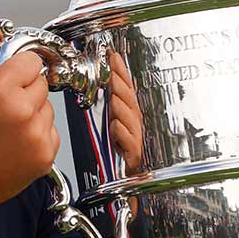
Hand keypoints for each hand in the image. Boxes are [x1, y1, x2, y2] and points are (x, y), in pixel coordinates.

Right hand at [0, 4, 58, 219]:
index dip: (14, 70)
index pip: (31, 60)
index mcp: (0, 89)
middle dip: (22, 90)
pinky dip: (35, 133)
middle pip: (41, 83)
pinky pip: (51, 130)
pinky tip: (11, 142)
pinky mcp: (47, 155)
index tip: (0, 82)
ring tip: (2, 127)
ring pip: (47, 106)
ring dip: (30, 111)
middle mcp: (24, 111)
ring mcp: (38, 135)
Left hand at [107, 51, 144, 172]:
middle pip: (131, 103)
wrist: (123, 181)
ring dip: (122, 109)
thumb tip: (102, 81)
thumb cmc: (115, 153)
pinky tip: (116, 127)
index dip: (121, 72)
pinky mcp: (134, 158)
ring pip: (132, 122)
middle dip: (122, 87)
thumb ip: (107, 105)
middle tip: (112, 72)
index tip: (113, 56)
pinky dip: (123, 135)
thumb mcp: (108, 124)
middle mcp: (134, 126)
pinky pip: (130, 145)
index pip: (125, 90)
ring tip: (114, 97)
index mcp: (126, 115)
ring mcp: (136, 142)